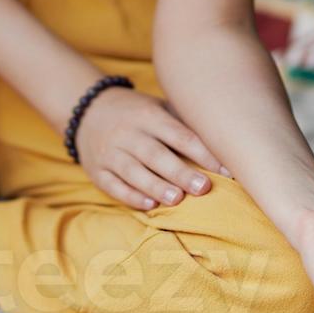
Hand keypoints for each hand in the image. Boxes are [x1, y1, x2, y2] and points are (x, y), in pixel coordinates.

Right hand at [73, 88, 228, 209]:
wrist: (87, 111)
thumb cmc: (137, 113)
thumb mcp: (158, 107)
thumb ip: (183, 123)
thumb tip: (222, 141)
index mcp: (148, 115)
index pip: (179, 134)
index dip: (202, 153)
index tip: (226, 170)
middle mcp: (128, 133)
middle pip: (155, 154)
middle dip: (179, 172)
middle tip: (203, 187)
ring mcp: (110, 152)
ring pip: (133, 171)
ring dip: (155, 186)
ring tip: (177, 199)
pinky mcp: (97, 170)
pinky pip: (113, 185)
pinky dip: (131, 196)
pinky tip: (149, 205)